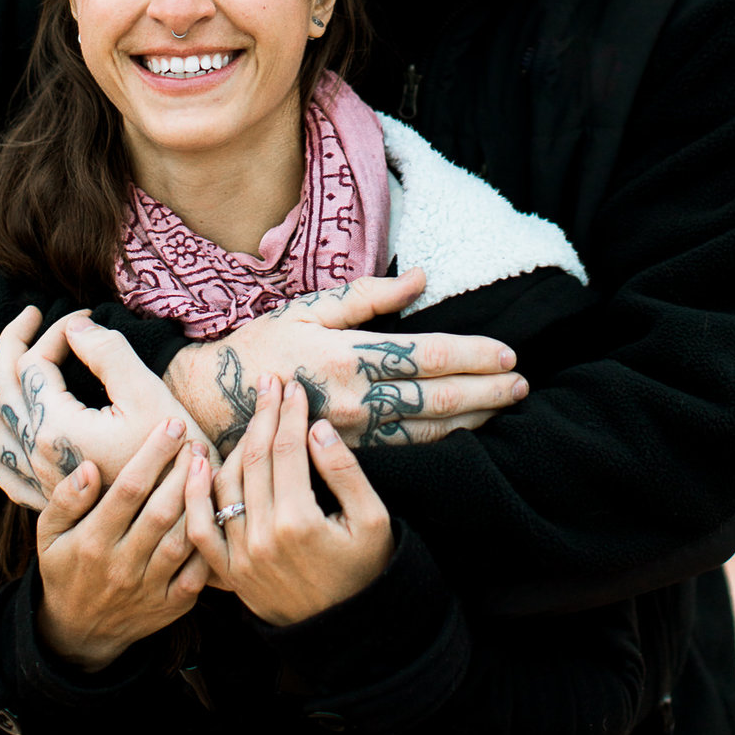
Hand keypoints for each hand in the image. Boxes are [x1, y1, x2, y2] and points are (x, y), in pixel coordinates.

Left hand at [0, 309, 208, 509]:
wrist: (197, 516)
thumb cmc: (181, 454)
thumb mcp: (149, 393)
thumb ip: (106, 353)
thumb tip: (72, 328)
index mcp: (57, 430)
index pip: (35, 365)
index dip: (55, 332)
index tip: (85, 318)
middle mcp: (39, 457)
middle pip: (4, 390)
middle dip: (12, 344)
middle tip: (27, 315)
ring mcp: (41, 483)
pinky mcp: (52, 500)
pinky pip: (5, 473)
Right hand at [32, 417, 208, 669]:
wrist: (82, 631)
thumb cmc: (65, 569)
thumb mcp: (48, 533)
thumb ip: (66, 499)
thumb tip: (90, 466)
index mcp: (93, 541)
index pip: (128, 490)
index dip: (153, 455)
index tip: (171, 425)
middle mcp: (123, 564)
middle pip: (162, 510)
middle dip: (183, 471)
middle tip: (197, 441)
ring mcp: (151, 587)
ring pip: (185, 539)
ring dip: (201, 500)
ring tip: (209, 467)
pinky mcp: (173, 605)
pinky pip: (200, 573)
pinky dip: (212, 543)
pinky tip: (219, 513)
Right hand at [164, 271, 526, 452]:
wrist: (212, 399)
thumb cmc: (260, 346)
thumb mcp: (307, 309)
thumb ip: (367, 297)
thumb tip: (420, 279)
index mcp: (348, 356)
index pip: (428, 355)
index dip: (474, 355)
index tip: (508, 353)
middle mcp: (355, 398)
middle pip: (439, 397)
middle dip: (488, 390)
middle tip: (522, 384)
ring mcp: (352, 433)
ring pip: (431, 431)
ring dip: (475, 419)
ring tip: (506, 406)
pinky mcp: (346, 455)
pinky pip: (407, 452)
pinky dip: (444, 442)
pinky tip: (465, 434)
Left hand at [185, 372, 390, 626]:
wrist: (350, 633)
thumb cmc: (368, 572)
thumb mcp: (374, 522)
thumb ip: (345, 474)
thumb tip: (317, 429)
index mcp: (300, 522)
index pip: (287, 451)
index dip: (289, 415)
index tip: (293, 388)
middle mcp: (263, 537)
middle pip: (255, 459)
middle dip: (264, 417)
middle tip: (269, 384)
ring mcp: (241, 555)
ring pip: (225, 484)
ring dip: (233, 444)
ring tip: (250, 417)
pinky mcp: (228, 572)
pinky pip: (201, 528)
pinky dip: (194, 494)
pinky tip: (195, 461)